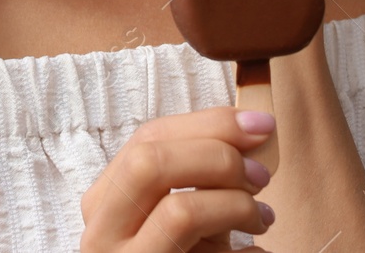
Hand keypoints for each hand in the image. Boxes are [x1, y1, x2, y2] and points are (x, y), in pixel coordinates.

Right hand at [80, 106, 277, 251]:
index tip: (261, 125)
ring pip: (177, 208)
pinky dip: (238, 238)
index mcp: (106, 201)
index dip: (209, 123)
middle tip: (261, 173)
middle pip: (150, 161)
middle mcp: (101, 232)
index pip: (148, 138)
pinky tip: (256, 247)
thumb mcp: (185, 216)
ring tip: (262, 214)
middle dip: (217, 154)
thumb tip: (254, 130)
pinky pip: (200, 246)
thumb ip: (202, 174)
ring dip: (233, 201)